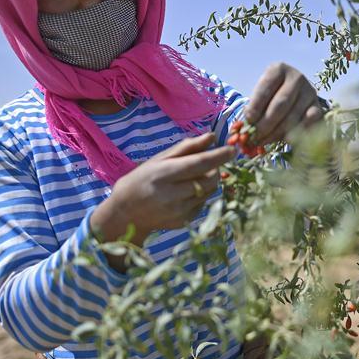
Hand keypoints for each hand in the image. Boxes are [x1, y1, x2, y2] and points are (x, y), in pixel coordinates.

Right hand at [90, 133, 236, 269]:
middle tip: (208, 163)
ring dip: (208, 181)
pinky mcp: (183, 222)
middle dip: (215, 169)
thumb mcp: (159, 159)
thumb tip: (212, 136)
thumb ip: (187, 147)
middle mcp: (172, 195)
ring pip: (209, 192)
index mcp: (164, 174)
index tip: (233, 149)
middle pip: (210, 179)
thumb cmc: (142, 179)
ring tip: (190, 178)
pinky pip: (203, 204)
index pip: (199, 164)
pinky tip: (184, 194)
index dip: (219, 156)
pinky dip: (200, 195)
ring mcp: (179, 211)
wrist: (125, 213)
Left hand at [244, 62, 322, 144]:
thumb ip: (253, 110)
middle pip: (280, 104)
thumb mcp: (260, 97)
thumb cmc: (271, 96)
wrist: (293, 97)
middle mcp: (297, 78)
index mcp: (278, 69)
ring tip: (264, 141)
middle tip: (255, 136)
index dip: (255, 107)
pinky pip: (307, 123)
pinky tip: (284, 140)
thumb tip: (245, 129)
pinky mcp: (318, 107)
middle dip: (266, 123)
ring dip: (277, 132)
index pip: (265, 89)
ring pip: (293, 116)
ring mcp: (310, 92)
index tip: (248, 121)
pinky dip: (295, 134)